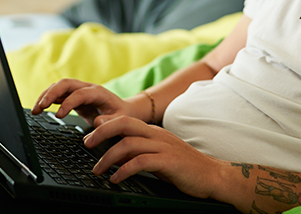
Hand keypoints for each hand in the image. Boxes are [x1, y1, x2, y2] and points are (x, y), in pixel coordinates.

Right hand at [31, 79, 145, 126]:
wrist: (125, 110)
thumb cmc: (123, 115)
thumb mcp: (121, 120)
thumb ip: (110, 121)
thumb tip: (97, 122)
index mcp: (98, 92)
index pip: (79, 93)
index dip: (68, 103)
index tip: (58, 115)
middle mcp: (87, 88)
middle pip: (65, 84)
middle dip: (51, 94)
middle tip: (40, 107)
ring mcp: (79, 91)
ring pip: (59, 87)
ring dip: (45, 96)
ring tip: (35, 110)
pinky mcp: (74, 97)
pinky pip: (58, 95)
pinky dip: (47, 100)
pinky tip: (39, 109)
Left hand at [84, 116, 227, 199]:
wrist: (213, 175)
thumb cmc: (185, 167)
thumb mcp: (158, 156)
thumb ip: (139, 152)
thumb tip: (116, 154)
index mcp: (154, 132)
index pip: (125, 120)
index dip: (106, 124)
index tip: (90, 133)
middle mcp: (157, 135)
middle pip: (124, 124)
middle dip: (101, 133)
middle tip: (87, 144)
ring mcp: (163, 147)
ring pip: (128, 144)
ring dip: (108, 157)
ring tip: (98, 170)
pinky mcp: (168, 161)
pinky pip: (140, 162)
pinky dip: (124, 170)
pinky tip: (116, 179)